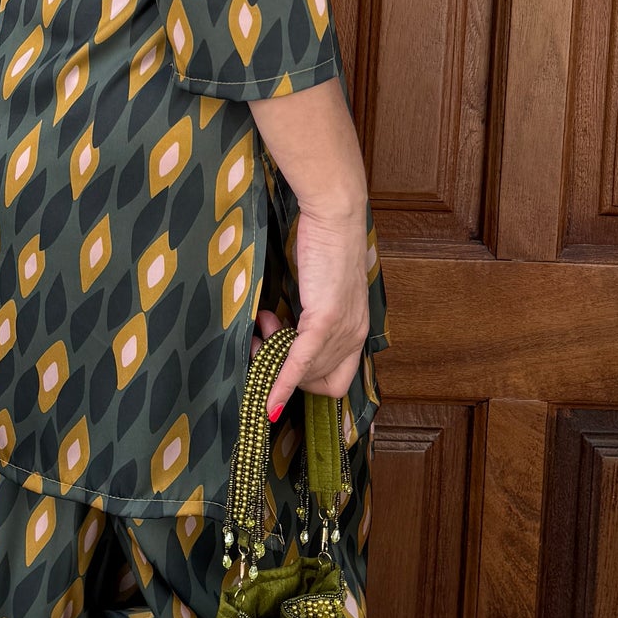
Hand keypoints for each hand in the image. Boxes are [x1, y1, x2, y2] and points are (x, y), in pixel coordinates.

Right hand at [255, 199, 370, 417]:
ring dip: (273, 359)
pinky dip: (282, 384)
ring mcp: (342, 329)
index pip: (336, 382)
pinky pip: (300, 361)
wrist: (335, 216)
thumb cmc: (326, 245)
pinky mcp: (326, 319)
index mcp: (357, 330)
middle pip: (317, 381)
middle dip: (284, 367)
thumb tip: (285, 334)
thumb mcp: (324, 290)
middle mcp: (354, 335)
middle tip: (261, 336)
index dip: (307, 382)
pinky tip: (268, 401)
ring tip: (260, 325)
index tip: (282, 359)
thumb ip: (314, 316)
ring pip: (305, 372)